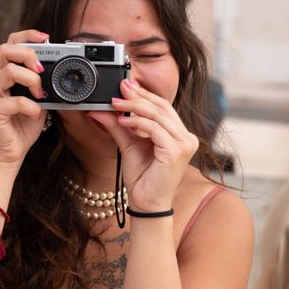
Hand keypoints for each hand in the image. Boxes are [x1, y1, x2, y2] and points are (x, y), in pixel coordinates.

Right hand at [0, 30, 47, 168]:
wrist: (8, 154)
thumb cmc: (21, 127)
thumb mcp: (37, 100)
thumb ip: (42, 84)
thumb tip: (58, 70)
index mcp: (2, 74)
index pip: (10, 43)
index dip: (27, 36)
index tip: (46, 38)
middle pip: (5, 49)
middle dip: (28, 54)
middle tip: (41, 70)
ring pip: (9, 70)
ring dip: (31, 80)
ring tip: (40, 94)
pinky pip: (15, 100)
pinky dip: (31, 107)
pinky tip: (35, 114)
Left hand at [88, 79, 198, 211]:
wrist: (146, 204)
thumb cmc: (142, 178)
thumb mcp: (128, 145)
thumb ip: (118, 126)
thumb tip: (102, 109)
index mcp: (179, 135)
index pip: (163, 107)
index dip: (144, 94)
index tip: (126, 85)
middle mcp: (186, 138)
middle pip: (162, 107)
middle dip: (138, 96)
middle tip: (120, 89)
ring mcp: (184, 144)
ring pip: (158, 115)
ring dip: (134, 107)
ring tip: (116, 105)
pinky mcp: (176, 151)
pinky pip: (155, 129)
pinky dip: (137, 123)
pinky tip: (122, 122)